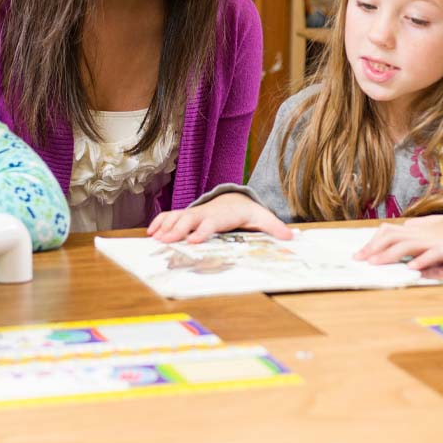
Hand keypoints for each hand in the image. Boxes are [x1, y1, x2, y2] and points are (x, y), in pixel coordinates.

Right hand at [147, 193, 293, 243]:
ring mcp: (194, 213)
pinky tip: (150, 233)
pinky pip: (170, 216)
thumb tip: (291, 236)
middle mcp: (205, 213)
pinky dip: (159, 222)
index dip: (202, 231)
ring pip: (177, 217)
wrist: (233, 200)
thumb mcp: (261, 219)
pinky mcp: (186, 215)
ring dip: (165, 227)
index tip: (193, 241)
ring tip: (154, 238)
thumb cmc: (246, 213)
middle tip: (165, 242)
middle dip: (177, 230)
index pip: (211, 223)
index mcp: (222, 216)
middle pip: (189, 220)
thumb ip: (274, 227)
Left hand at [353, 215, 442, 269]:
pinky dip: (422, 260)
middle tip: (359, 260)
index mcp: (414, 229)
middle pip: (391, 237)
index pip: (387, 232)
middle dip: (373, 248)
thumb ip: (414, 229)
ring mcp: (433, 241)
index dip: (372, 242)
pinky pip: (433, 254)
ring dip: (389, 254)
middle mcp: (420, 233)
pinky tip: (411, 267)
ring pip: (406, 245)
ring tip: (375, 263)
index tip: (359, 254)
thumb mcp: (429, 227)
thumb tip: (399, 229)